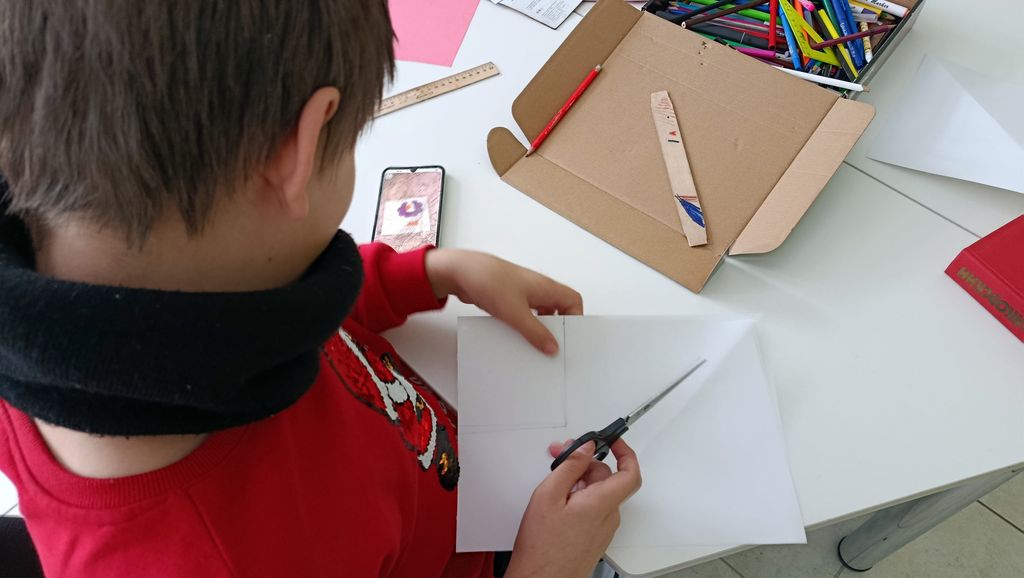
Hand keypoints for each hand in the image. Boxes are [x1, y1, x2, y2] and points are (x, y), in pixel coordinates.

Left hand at [424, 249, 581, 354]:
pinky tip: (515, 335)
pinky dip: (522, 326)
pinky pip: (522, 315)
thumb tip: (552, 346)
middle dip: (555, 327)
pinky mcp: (508, 299)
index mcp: (546, 287)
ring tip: (532, 342)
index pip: (573, 301)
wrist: (462, 272)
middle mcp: (537, 289)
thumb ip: (536, 332)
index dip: (575, 318)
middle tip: (550, 344)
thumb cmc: (490, 280)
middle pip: (557, 309)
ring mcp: (522, 293)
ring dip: (537, 328)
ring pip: (539, 313)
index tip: (567, 336)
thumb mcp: (517, 313)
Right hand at [504, 439, 641, 577]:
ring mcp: (603, 528)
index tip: (613, 440)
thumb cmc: (542, 548)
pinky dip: (579, 496)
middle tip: (562, 454)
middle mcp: (608, 516)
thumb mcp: (548, 495)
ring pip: (598, 492)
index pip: (630, 472)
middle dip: (585, 462)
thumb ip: (570, 466)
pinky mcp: (595, 537)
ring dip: (580, 480)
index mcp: (601, 503)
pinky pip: (593, 508)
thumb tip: (585, 449)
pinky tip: (559, 499)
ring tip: (554, 481)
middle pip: (606, 478)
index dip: (625, 451)